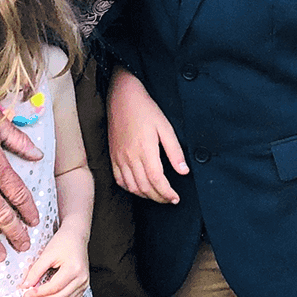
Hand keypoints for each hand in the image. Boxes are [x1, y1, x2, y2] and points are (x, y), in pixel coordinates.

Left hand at [20, 225, 90, 296]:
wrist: (77, 236)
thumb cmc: (64, 241)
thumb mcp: (47, 253)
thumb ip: (36, 270)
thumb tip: (25, 285)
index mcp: (74, 269)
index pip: (53, 287)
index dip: (38, 294)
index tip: (26, 294)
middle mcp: (81, 278)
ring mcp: (84, 283)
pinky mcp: (83, 286)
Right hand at [107, 68, 187, 204]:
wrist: (122, 97)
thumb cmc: (145, 110)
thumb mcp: (165, 127)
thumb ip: (175, 151)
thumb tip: (183, 171)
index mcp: (145, 150)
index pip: (157, 180)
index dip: (167, 193)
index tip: (176, 198)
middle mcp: (130, 157)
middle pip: (145, 187)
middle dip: (159, 197)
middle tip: (169, 199)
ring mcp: (119, 158)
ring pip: (132, 187)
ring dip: (145, 195)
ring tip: (157, 195)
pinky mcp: (112, 156)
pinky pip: (119, 180)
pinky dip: (130, 189)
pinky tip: (139, 188)